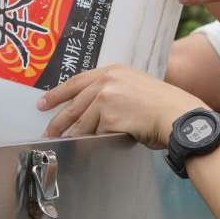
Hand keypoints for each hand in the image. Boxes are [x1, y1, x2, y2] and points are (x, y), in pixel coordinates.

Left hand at [37, 64, 205, 146]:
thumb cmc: (162, 106)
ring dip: (77, 136)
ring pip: (82, 123)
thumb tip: (90, 109)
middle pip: (74, 104)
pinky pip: (94, 135)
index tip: (42, 103)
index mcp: (113, 70)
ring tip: (72, 145)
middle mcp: (107, 80)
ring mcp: (106, 98)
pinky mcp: (108, 116)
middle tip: (48, 132)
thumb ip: (112, 91)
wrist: (177, 115)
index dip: (56, 94)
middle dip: (58, 121)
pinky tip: (94, 147)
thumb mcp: (135, 87)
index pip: (77, 81)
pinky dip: (93, 143)